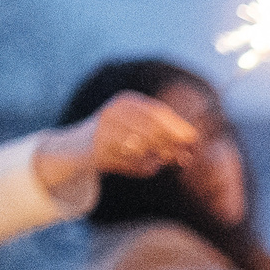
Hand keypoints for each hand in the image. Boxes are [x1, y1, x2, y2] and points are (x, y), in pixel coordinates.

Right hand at [33, 92, 200, 189]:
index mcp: (126, 101)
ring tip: (163, 162)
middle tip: (184, 157)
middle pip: (150, 128)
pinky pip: (127, 162)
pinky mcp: (96, 150)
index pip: (157, 112)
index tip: (193, 139)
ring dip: (157, 157)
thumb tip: (192, 142)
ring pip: (140, 146)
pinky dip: (141, 167)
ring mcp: (103, 130)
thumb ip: (164, 134)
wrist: (75, 147)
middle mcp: (113, 112)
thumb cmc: (117, 138)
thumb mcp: (139, 129)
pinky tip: (149, 168)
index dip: (177, 127)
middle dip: (170, 143)